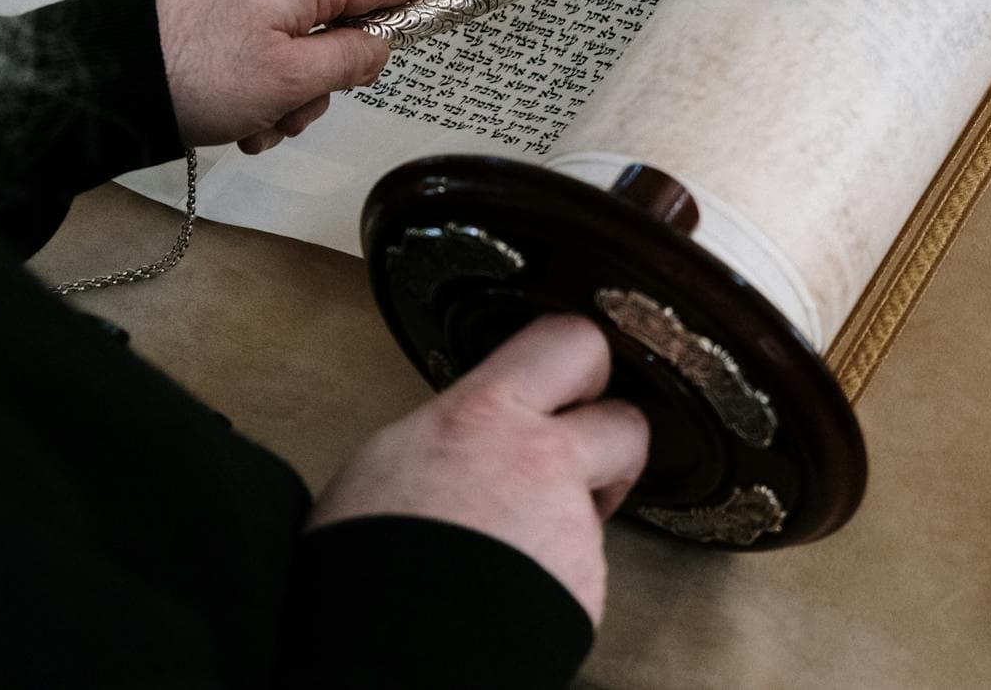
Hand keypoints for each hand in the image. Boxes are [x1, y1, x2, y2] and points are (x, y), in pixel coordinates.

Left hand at [152, 0, 433, 152]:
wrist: (105, 75)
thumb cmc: (200, 71)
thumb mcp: (293, 77)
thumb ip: (353, 59)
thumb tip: (380, 46)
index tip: (443, 8)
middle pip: (341, 26)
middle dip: (332, 77)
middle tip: (303, 107)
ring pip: (300, 51)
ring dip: (290, 96)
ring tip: (258, 124)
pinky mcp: (216, 19)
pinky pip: (261, 56)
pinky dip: (259, 93)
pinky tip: (236, 123)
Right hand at [307, 315, 648, 620]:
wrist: (385, 650)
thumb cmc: (361, 557)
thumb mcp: (391, 458)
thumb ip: (458, 430)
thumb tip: (475, 430)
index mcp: (485, 416)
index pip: (570, 340)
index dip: (582, 360)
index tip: (574, 379)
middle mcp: (543, 460)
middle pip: (628, 423)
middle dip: (610, 439)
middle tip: (577, 462)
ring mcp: (572, 527)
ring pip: (599, 506)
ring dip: (572, 518)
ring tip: (514, 546)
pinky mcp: (587, 588)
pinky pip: (584, 570)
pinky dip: (558, 579)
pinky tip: (512, 591)